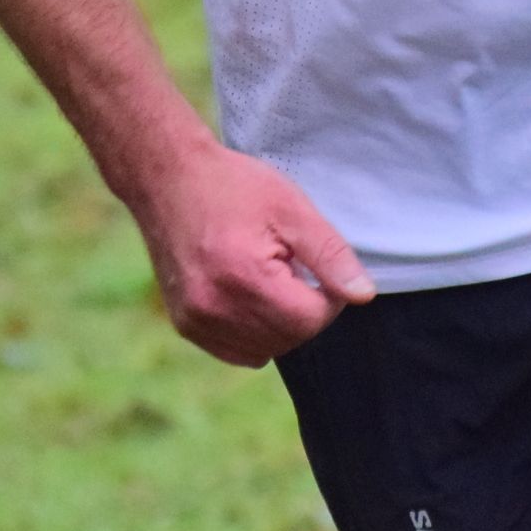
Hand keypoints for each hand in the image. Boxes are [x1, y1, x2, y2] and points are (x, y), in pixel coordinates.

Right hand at [130, 141, 377, 364]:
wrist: (167, 178)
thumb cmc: (233, 186)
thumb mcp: (291, 208)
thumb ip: (330, 255)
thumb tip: (363, 296)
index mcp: (243, 277)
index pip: (310, 320)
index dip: (327, 296)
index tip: (313, 264)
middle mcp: (213, 308)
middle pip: (289, 338)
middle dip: (302, 308)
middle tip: (289, 263)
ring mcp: (195, 321)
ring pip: (265, 350)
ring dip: (279, 323)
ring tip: (266, 275)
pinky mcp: (185, 325)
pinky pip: (238, 351)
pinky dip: (254, 332)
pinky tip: (249, 293)